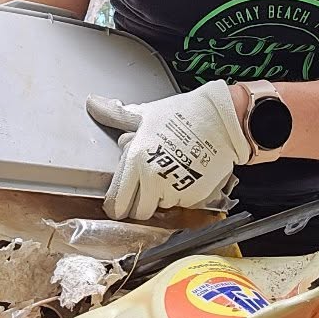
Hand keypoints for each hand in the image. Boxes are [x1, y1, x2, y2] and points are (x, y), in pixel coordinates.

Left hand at [86, 80, 250, 220]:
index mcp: (135, 161)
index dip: (117, 203)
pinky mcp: (195, 198)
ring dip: (163, 197)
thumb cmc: (186, 115)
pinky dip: (183, 195)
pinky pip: (183, 205)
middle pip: (138, 212)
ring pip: (161, 208)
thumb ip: (117, 116)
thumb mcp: (146, 114)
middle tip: (147, 185)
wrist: (225, 121)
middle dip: (140, 202)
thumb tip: (94, 105)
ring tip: (171, 172)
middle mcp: (153, 180)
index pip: (116, 204)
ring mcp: (175, 191)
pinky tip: (187, 175)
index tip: (121, 199)